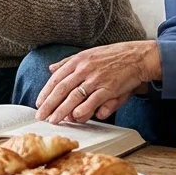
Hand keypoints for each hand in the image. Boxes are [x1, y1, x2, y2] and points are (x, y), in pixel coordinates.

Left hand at [35, 40, 160, 122]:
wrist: (137, 57)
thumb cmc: (112, 57)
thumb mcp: (88, 54)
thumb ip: (68, 62)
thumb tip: (51, 68)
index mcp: (78, 61)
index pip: (57, 78)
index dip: (46, 92)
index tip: (39, 103)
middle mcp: (85, 69)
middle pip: (62, 89)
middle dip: (50, 104)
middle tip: (41, 116)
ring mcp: (97, 79)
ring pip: (75, 96)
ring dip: (63, 110)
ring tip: (54, 120)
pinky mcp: (109, 88)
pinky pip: (94, 101)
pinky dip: (84, 110)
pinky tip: (76, 117)